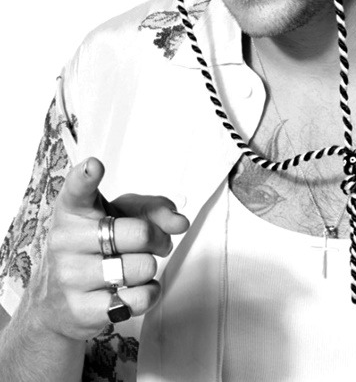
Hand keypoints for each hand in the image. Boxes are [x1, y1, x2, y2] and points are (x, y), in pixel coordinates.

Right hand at [28, 157, 188, 340]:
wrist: (56, 302)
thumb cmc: (97, 247)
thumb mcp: (121, 216)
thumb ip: (153, 209)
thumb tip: (179, 222)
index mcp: (73, 209)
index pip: (78, 188)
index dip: (87, 176)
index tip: (94, 166)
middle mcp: (66, 239)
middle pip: (139, 233)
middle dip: (159, 239)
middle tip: (155, 243)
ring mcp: (70, 276)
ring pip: (143, 268)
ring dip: (150, 268)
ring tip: (135, 268)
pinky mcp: (80, 310)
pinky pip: (138, 299)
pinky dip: (149, 293)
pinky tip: (134, 289)